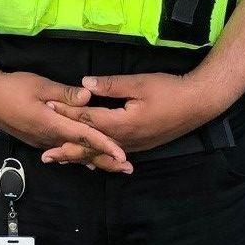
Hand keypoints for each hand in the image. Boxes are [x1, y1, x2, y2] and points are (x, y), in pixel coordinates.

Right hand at [0, 70, 133, 172]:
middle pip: (82, 152)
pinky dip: (79, 156)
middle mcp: (49, 138)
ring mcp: (43, 141)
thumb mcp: (40, 85)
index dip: (105, 145)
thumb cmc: (12, 88)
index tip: (122, 155)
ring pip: (73, 154)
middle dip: (106, 160)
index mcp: (52, 124)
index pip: (85, 137)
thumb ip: (64, 93)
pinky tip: (88, 161)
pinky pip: (64, 151)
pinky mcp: (38, 140)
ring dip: (95, 160)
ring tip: (114, 167)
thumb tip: (88, 97)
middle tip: (127, 169)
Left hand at [40, 71, 220, 167]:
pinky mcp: (140, 145)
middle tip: (46, 156)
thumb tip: (84, 85)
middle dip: (68, 148)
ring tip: (62, 161)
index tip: (48, 110)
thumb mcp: (140, 83)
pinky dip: (99, 158)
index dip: (67, 113)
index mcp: (122, 123)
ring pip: (102, 154)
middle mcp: (125, 139)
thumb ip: (111, 85)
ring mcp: (134, 145)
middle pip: (91, 146)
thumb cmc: (170, 90)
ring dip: (81, 156)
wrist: (198, 104)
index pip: (88, 119)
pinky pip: (113, 154)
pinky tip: (91, 161)